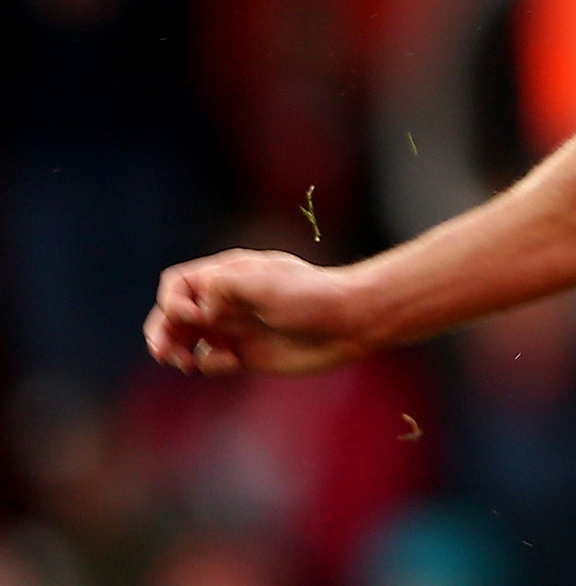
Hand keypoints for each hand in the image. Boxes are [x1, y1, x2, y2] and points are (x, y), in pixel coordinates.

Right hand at [145, 249, 375, 376]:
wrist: (349, 323)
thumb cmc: (312, 297)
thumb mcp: (268, 283)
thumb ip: (226, 286)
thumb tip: (196, 304)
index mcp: (229, 276)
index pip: (177, 284)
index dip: (172, 302)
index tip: (194, 317)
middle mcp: (227, 300)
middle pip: (173, 314)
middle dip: (161, 332)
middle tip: (165, 352)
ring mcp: (235, 327)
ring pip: (186, 340)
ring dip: (176, 351)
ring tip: (185, 361)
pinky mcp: (246, 354)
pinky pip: (210, 361)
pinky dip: (209, 365)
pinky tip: (232, 363)